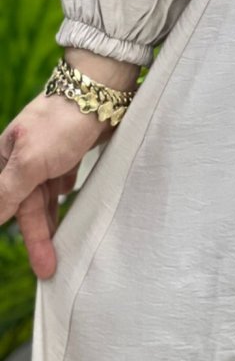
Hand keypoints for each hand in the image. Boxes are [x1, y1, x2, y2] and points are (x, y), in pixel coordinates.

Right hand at [0, 52, 138, 278]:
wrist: (99, 91)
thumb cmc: (61, 122)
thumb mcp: (30, 161)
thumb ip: (8, 191)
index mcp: (6, 160)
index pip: (9, 207)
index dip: (25, 237)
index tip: (36, 265)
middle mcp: (24, 159)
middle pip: (29, 207)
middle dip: (39, 237)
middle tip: (50, 269)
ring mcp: (48, 156)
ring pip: (46, 198)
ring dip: (53, 222)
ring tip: (61, 250)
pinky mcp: (70, 152)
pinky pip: (64, 184)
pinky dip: (66, 199)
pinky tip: (71, 208)